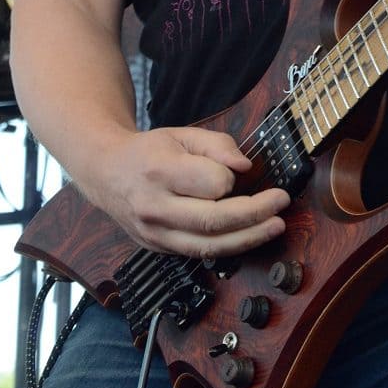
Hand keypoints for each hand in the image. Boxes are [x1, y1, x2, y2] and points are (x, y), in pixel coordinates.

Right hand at [79, 125, 289, 257]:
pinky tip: (248, 236)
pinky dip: (227, 247)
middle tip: (281, 203)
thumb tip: (244, 166)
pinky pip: (199, 253)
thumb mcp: (181, 134)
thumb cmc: (148, 151)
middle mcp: (155, 207)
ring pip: (208, 246)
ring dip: (248, 239)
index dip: (231, 178)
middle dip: (254, 214)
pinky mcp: (159, 249)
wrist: (106, 173)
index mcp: (159, 171)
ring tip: (275, 226)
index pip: (210, 183)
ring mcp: (155, 233)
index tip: (239, 171)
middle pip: (213, 221)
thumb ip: (217, 145)